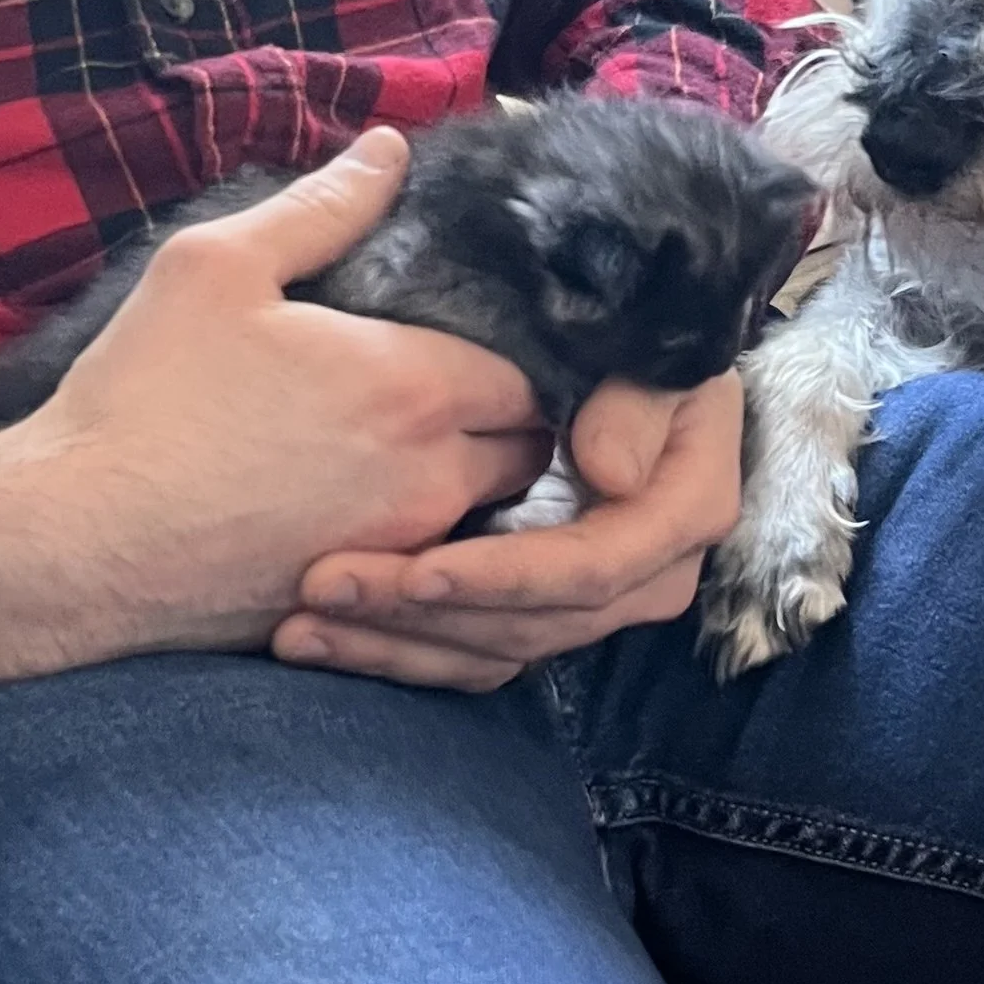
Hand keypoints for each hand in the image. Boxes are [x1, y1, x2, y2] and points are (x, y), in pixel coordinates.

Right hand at [0, 127, 551, 722]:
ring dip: (472, 487)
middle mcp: (430, 480)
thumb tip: (391, 149)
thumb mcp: (218, 266)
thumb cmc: (143, 396)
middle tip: (459, 399)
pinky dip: (425, 547)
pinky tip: (366, 515)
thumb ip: (322, 205)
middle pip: (525, 454)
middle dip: (509, 425)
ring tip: (417, 455)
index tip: (473, 343)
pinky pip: (429, 574)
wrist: (71, 542)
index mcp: (415, 387)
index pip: (529, 376)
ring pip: (484, 519)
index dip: (513, 357)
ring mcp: (397, 555)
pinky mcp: (357, 611)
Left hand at [272, 369, 744, 689]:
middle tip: (324, 585)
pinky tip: (318, 636)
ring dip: (395, 643)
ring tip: (300, 625)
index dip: (503, 578)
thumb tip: (610, 474)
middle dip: (424, 615)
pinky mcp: (542, 606)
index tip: (418, 570)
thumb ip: (637, 400)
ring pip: (493, 649)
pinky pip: (471, 650)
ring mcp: (593, 600)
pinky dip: (395, 648)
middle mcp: (647, 574)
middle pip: (531, 623)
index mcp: (683, 510)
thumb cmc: (640, 334)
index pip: (591, 567)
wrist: (640, 351)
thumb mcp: (656, 346)